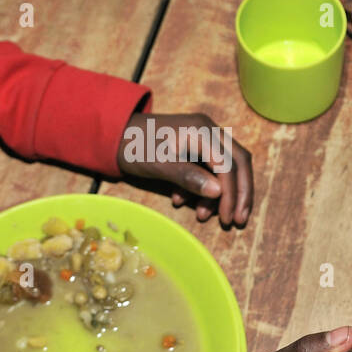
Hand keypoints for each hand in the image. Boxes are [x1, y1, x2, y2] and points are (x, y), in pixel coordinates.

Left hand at [116, 112, 253, 226]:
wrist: (112, 133)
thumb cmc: (133, 147)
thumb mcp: (159, 164)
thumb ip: (188, 177)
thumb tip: (218, 192)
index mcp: (202, 131)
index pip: (229, 164)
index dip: (233, 194)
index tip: (228, 218)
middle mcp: (208, 130)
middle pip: (238, 163)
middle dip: (239, 194)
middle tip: (238, 220)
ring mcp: (202, 137)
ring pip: (224, 167)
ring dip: (218, 194)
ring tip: (202, 216)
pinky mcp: (194, 147)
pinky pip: (208, 168)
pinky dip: (201, 188)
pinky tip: (181, 201)